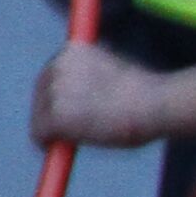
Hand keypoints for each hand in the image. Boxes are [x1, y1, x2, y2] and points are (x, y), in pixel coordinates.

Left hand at [30, 40, 171, 150]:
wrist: (157, 103)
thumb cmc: (146, 92)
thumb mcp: (113, 70)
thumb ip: (92, 77)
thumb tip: (82, 95)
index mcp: (73, 49)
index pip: (52, 75)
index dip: (59, 96)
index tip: (68, 111)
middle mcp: (58, 65)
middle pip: (41, 95)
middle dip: (50, 113)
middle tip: (64, 132)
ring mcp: (55, 90)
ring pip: (40, 116)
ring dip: (53, 130)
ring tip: (78, 138)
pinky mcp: (55, 115)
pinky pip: (39, 133)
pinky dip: (47, 143)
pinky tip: (63, 147)